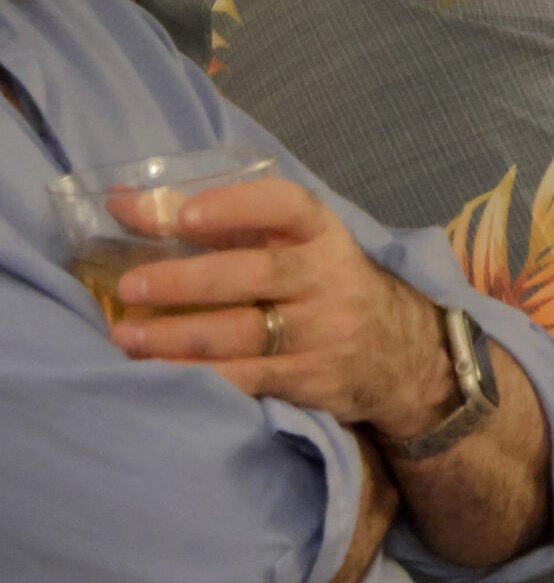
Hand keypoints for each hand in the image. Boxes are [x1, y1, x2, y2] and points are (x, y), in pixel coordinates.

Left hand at [104, 176, 455, 440]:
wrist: (401, 352)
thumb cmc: (322, 284)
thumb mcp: (289, 245)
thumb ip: (215, 223)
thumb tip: (124, 203)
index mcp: (321, 233)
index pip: (287, 205)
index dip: (236, 206)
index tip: (186, 215)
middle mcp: (327, 277)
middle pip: (258, 274)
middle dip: (189, 280)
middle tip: (131, 285)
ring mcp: (322, 331)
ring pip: (246, 333)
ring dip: (178, 336)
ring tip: (127, 336)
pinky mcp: (311, 378)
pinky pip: (248, 379)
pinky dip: (200, 377)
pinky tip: (160, 373)